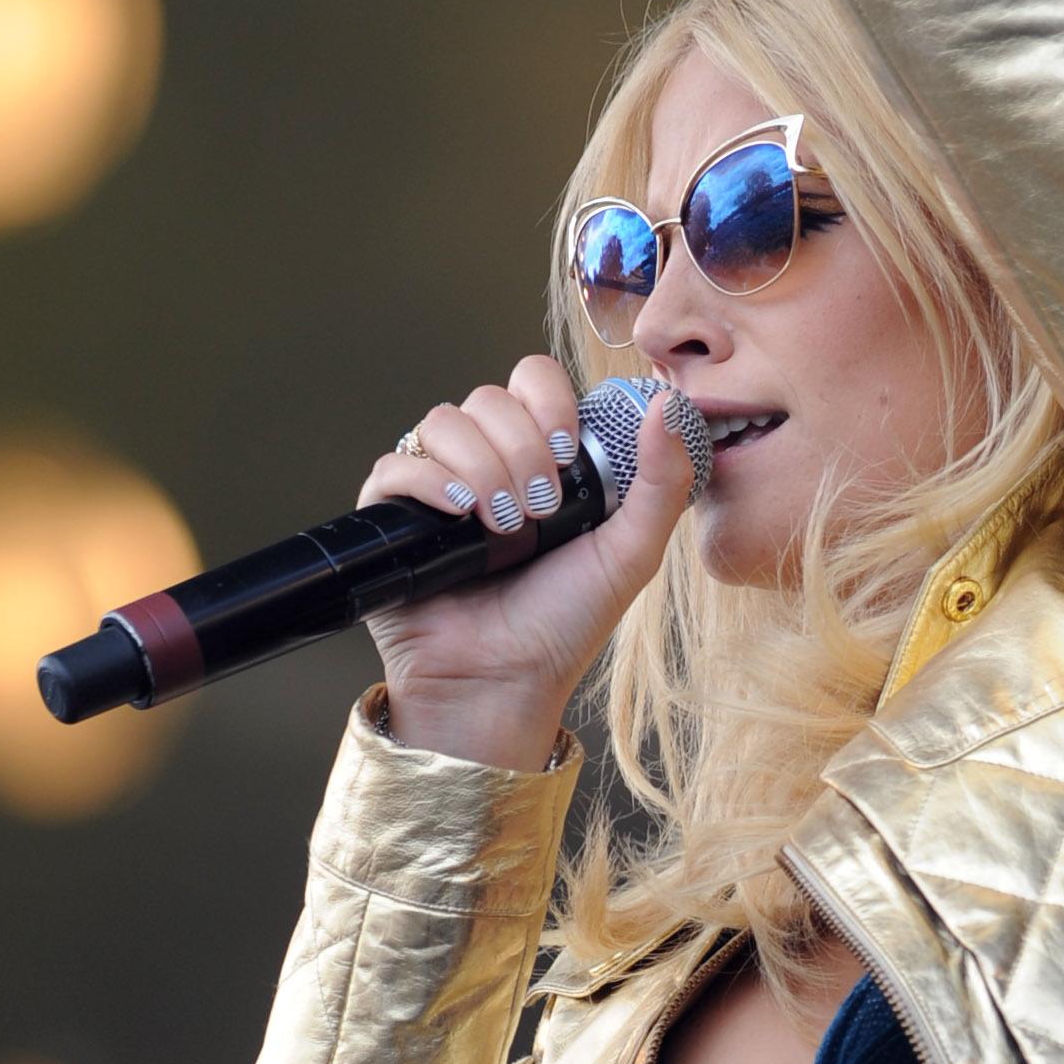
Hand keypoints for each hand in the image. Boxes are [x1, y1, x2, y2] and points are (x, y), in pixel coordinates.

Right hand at [356, 353, 696, 768]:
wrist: (505, 682)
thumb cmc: (566, 624)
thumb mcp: (631, 552)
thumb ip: (662, 481)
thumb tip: (672, 404)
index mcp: (540, 459)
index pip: (532, 381)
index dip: (548, 401)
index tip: (567, 450)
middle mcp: (486, 463)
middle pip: (487, 398)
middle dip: (519, 447)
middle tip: (539, 510)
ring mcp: (436, 488)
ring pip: (441, 423)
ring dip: (480, 465)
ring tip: (503, 525)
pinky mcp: (391, 518)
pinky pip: (394, 466)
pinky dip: (427, 482)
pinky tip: (458, 515)